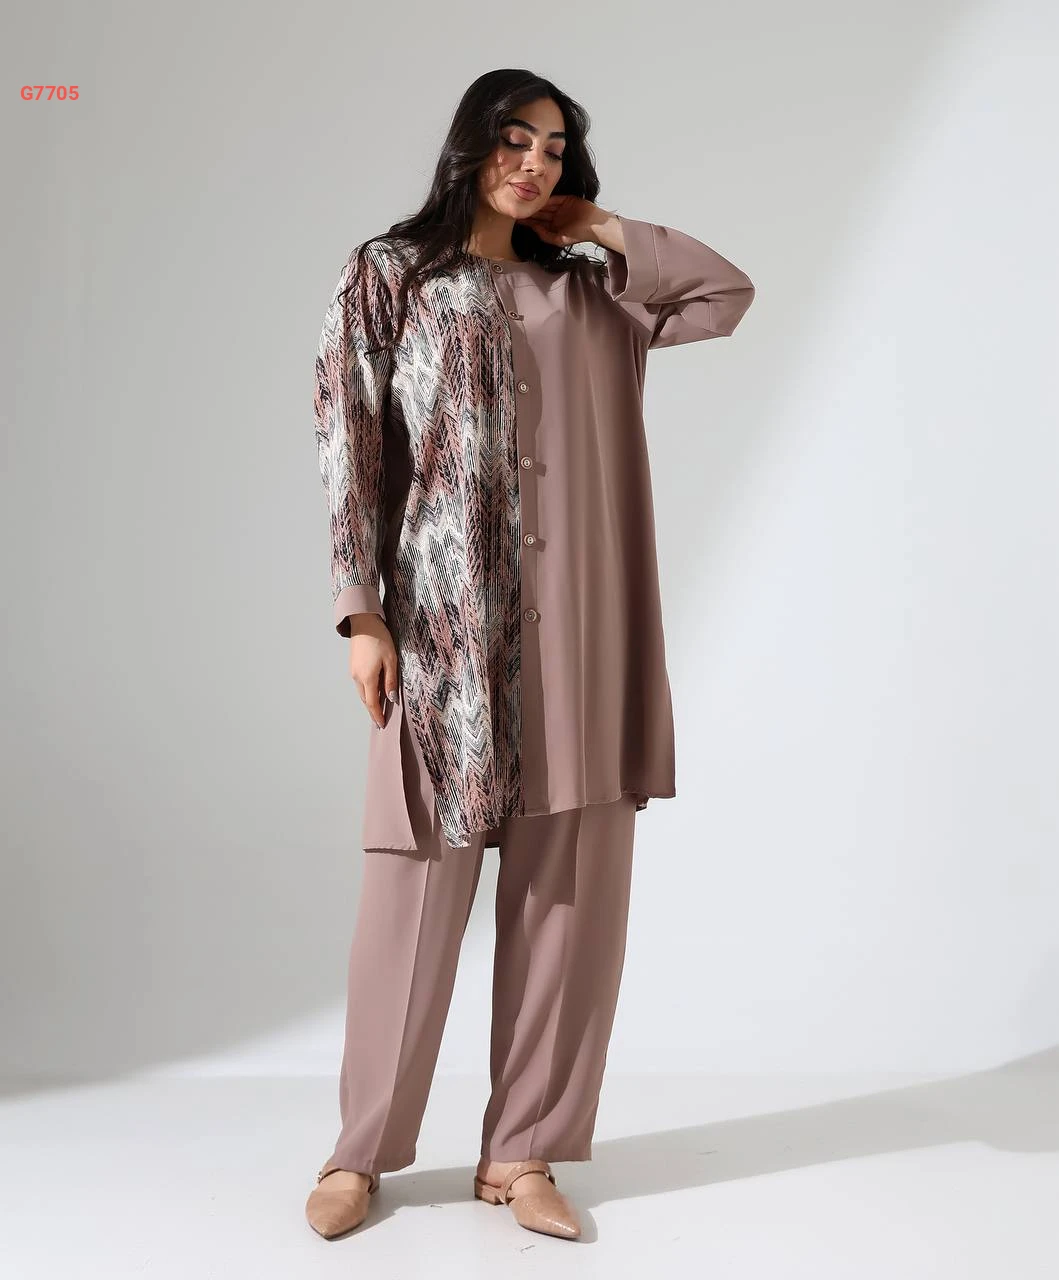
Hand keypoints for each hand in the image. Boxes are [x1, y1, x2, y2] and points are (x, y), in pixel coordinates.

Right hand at [348, 613, 398, 728]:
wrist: (363, 623)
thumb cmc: (379, 638)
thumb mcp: (391, 660)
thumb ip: (390, 681)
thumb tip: (391, 698)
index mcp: (367, 677)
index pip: (372, 703)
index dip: (377, 715)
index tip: (382, 725)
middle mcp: (357, 677)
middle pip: (365, 700)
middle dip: (373, 711)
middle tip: (381, 721)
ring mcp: (353, 671)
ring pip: (362, 692)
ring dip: (370, 701)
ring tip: (379, 708)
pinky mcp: (353, 666)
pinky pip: (360, 684)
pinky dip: (367, 691)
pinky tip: (375, 691)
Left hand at [521, 195, 618, 250]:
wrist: (594, 225)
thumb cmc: (578, 235)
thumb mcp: (559, 240)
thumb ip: (545, 235)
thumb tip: (533, 229)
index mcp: (553, 227)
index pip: (538, 223)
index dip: (528, 221)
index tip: (517, 219)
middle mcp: (555, 217)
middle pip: (540, 213)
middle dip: (529, 211)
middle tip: (517, 208)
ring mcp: (560, 207)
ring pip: (545, 205)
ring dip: (536, 204)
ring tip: (524, 202)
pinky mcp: (566, 199)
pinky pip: (554, 199)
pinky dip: (546, 198)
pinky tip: (537, 198)